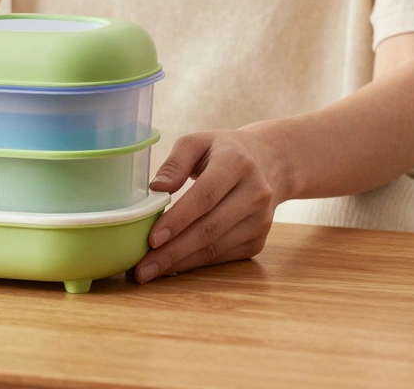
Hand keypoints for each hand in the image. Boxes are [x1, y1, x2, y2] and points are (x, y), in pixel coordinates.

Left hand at [133, 128, 285, 283]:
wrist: (271, 162)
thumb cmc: (223, 151)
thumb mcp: (198, 142)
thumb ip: (175, 162)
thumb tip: (156, 188)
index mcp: (236, 163)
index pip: (205, 196)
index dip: (178, 220)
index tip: (151, 239)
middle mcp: (255, 193)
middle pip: (209, 229)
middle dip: (172, 252)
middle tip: (142, 268)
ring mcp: (260, 220)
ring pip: (216, 248)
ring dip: (181, 263)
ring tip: (150, 271)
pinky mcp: (258, 240)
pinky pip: (222, 256)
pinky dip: (195, 263)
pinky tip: (172, 266)